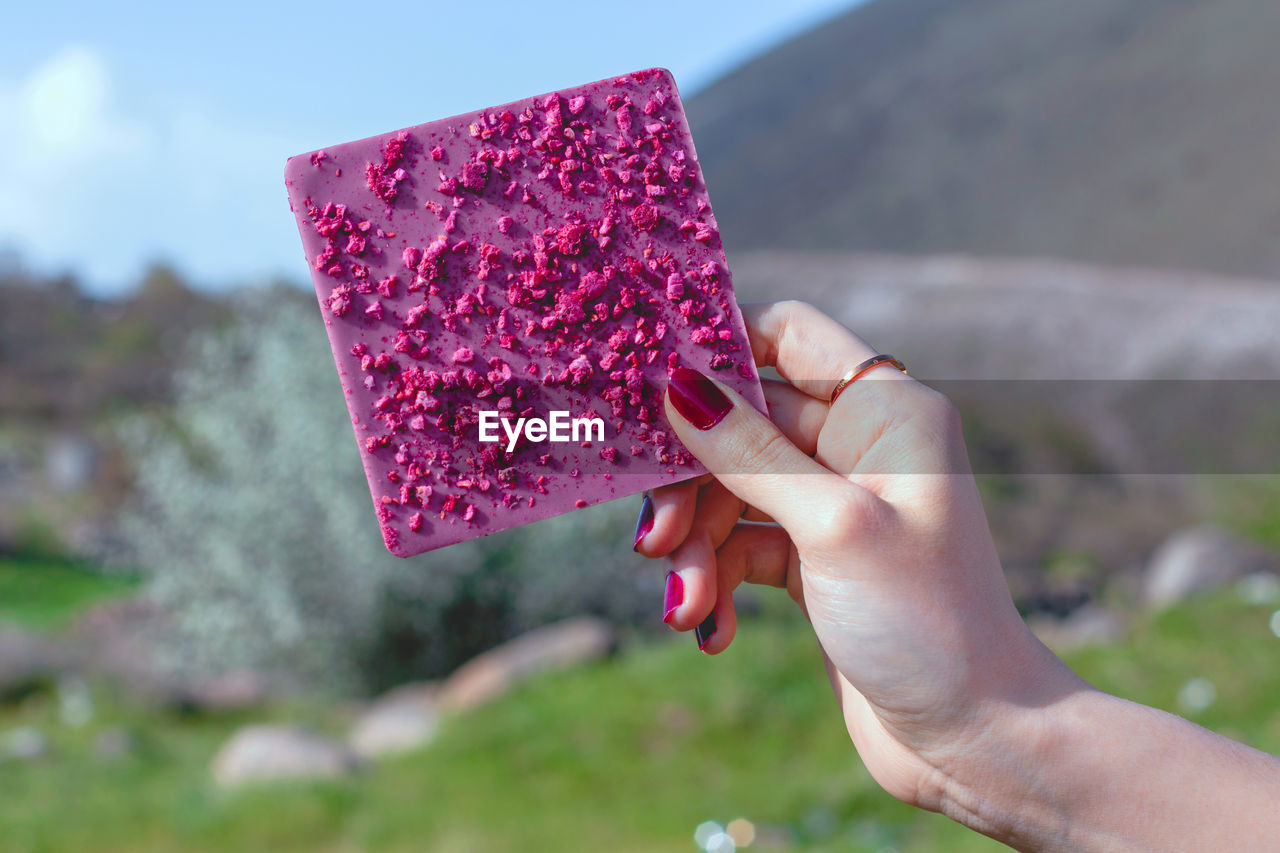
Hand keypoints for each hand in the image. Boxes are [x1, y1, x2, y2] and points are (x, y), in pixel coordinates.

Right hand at [635, 300, 1074, 808]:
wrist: (974, 738)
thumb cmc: (926, 622)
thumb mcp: (831, 526)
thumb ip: (750, 451)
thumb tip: (676, 382)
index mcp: (882, 411)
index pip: (787, 334)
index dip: (718, 344)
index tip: (651, 382)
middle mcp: (856, 445)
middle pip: (738, 423)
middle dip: (690, 482)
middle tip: (654, 541)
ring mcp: (832, 504)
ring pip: (729, 490)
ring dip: (696, 546)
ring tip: (688, 608)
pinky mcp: (811, 559)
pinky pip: (739, 546)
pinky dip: (717, 581)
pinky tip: (713, 630)